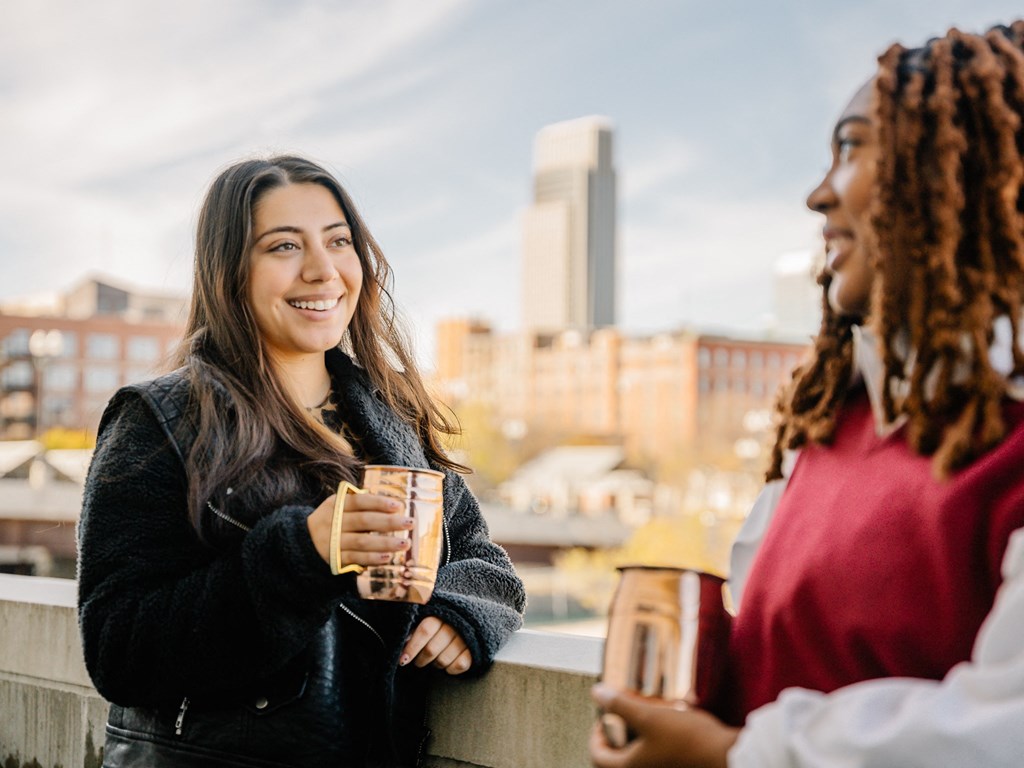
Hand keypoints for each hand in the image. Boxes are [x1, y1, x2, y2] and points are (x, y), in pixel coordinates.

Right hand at [306, 492, 413, 568]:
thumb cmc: (332, 520)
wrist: (303, 541)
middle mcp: (333, 523)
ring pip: (362, 542)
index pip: (359, 502)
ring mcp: (333, 542)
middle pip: (364, 521)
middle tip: (409, 522)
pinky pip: (357, 559)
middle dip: (389, 522)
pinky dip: (373, 558)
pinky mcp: (335, 559)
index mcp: (335, 505)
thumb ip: (358, 502)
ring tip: (405, 543)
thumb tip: (391, 501)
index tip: (398, 505)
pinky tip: (388, 557)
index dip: (378, 503)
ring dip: (385, 543)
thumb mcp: (337, 506)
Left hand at [400, 616, 471, 674]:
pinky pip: (459, 665)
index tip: (403, 660)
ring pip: (443, 660)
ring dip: (435, 664)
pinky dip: (450, 668)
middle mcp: (454, 625)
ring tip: (434, 659)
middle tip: (418, 661)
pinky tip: (447, 663)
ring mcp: (466, 638)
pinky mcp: (474, 651)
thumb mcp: (426, 620)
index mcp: (440, 615)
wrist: (469, 622)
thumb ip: (414, 628)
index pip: (425, 631)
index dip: (412, 647)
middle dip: (421, 659)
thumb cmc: (441, 624)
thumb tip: (404, 641)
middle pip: (431, 649)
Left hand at [589, 685, 738, 767]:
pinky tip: (673, 717)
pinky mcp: (677, 765)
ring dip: (642, 730)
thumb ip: (620, 705)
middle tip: (628, 711)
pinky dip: (659, 735)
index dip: (596, 733)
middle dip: (622, 728)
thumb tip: (598, 693)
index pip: (598, 755)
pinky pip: (658, 752)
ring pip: (640, 751)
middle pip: (619, 753)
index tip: (604, 716)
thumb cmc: (689, 741)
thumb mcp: (649, 716)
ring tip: (651, 710)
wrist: (728, 756)